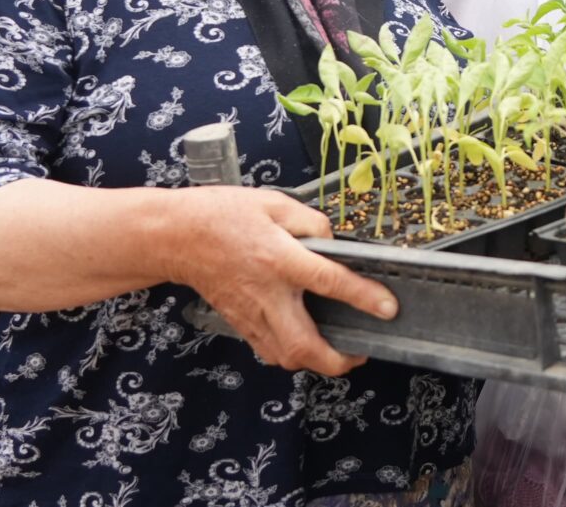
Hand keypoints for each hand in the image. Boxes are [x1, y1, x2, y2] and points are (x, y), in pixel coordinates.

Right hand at [162, 188, 395, 375]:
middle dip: (337, 360)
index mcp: (279, 258)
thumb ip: (311, 223)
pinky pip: (269, 352)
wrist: (178, 235)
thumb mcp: (274, 204)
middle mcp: (266, 293)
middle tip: (359, 353)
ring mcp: (251, 313)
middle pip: (304, 344)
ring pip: (286, 357)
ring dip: (315, 362)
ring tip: (337, 351)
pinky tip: (304, 344)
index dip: (363, 296)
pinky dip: (290, 356)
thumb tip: (333, 244)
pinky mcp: (240, 323)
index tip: (388, 308)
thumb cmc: (224, 215)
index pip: (329, 282)